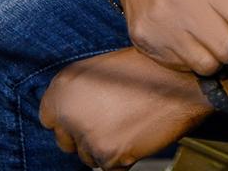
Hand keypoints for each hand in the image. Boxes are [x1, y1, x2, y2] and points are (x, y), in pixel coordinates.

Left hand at [39, 46, 211, 169]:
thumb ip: (79, 90)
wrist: (179, 80)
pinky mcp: (107, 155)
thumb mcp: (103, 67)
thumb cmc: (146, 69)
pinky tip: (135, 133)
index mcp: (65, 84)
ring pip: (86, 154)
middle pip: (65, 138)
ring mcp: (88, 135)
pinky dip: (121, 156)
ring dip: (103, 145)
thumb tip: (68, 113)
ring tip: (126, 121)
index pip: (48, 116)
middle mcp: (69, 110)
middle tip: (111, 117)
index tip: (83, 113)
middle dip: (84, 133)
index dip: (68, 115)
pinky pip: (107, 166)